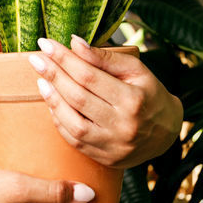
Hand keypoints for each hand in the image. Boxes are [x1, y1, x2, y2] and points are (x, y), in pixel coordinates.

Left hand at [29, 36, 183, 168]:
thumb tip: (74, 43)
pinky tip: (52, 103)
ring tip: (41, 80)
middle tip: (35, 58)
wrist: (167, 132)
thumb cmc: (150, 94)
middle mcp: (123, 126)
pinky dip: (60, 121)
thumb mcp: (135, 70)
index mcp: (133, 100)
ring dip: (52, 100)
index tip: (46, 44)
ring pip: (73, 123)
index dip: (64, 59)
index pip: (89, 76)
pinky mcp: (105, 159)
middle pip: (78, 98)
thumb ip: (104, 58)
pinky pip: (74, 141)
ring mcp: (113, 146)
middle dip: (53, 75)